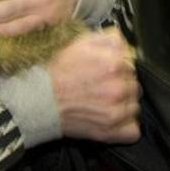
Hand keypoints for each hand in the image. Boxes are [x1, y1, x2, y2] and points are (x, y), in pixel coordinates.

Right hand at [48, 28, 140, 142]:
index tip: (106, 70)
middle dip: (121, 84)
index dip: (117, 65)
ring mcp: (116, 111)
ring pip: (134, 106)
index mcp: (114, 63)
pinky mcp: (111, 131)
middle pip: (134, 85)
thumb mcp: (78, 43)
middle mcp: (118, 87)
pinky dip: (125, 127)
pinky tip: (110, 118)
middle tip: (101, 86)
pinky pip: (133, 131)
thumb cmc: (54, 71)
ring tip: (102, 102)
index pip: (130, 63)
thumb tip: (122, 41)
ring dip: (123, 105)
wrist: (35, 98)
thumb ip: (107, 39)